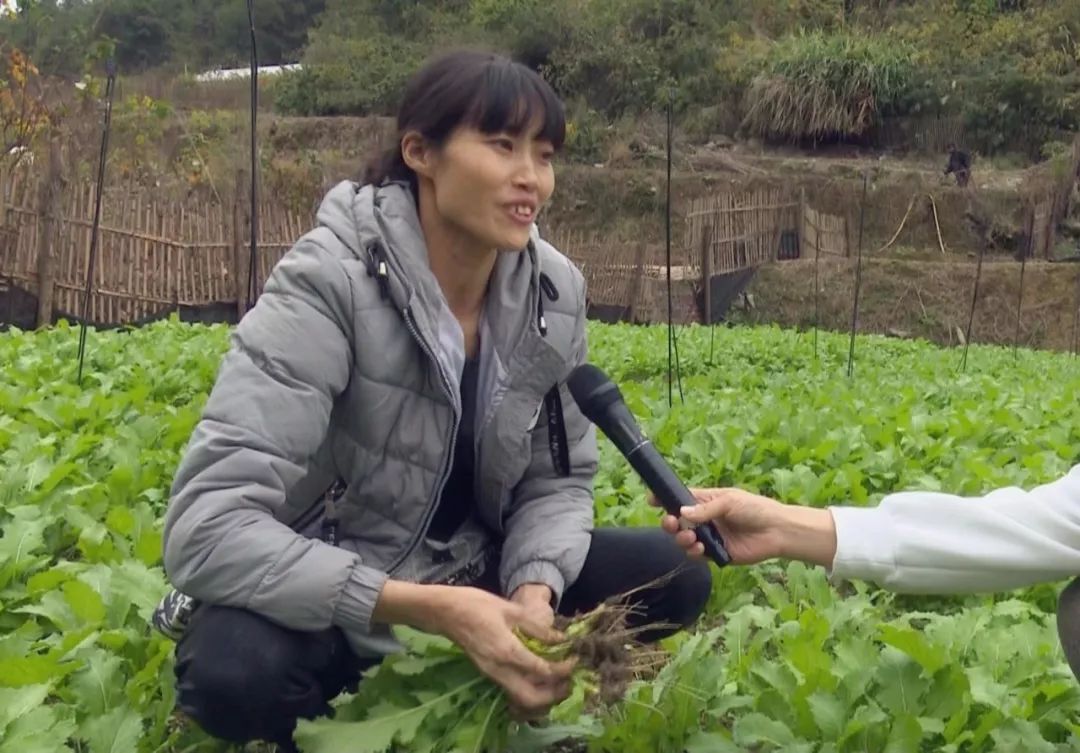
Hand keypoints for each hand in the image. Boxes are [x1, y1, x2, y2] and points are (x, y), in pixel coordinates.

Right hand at [435, 587, 572, 718]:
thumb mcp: (511, 609)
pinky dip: (529, 690)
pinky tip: (538, 676)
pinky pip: (512, 691)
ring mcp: (491, 674)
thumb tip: (562, 639)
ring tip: (557, 679)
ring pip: (521, 699)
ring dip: (542, 695)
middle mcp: (499, 670)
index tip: (575, 658)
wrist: (444, 612)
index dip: (563, 668)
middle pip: (531, 699)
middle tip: (568, 678)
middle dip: (554, 693)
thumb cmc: (476, 604)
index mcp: (507, 651)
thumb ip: (537, 628)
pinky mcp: (488, 673)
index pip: (542, 671)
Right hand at [651, 487, 837, 567]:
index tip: (652, 500)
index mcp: (706, 501)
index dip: (665, 499)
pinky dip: (694, 552)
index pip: (680, 499)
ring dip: (681, 538)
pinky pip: (698, 555)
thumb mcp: (729, 502)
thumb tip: (681, 512)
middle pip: (678, 521)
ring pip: (684, 539)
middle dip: (669, 522)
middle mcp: (704, 519)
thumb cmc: (755, 509)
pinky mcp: (716, 554)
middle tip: (671, 524)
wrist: (776, 531)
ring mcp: (709, 537)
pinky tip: (700, 548)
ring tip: (690, 537)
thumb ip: (705, 509)